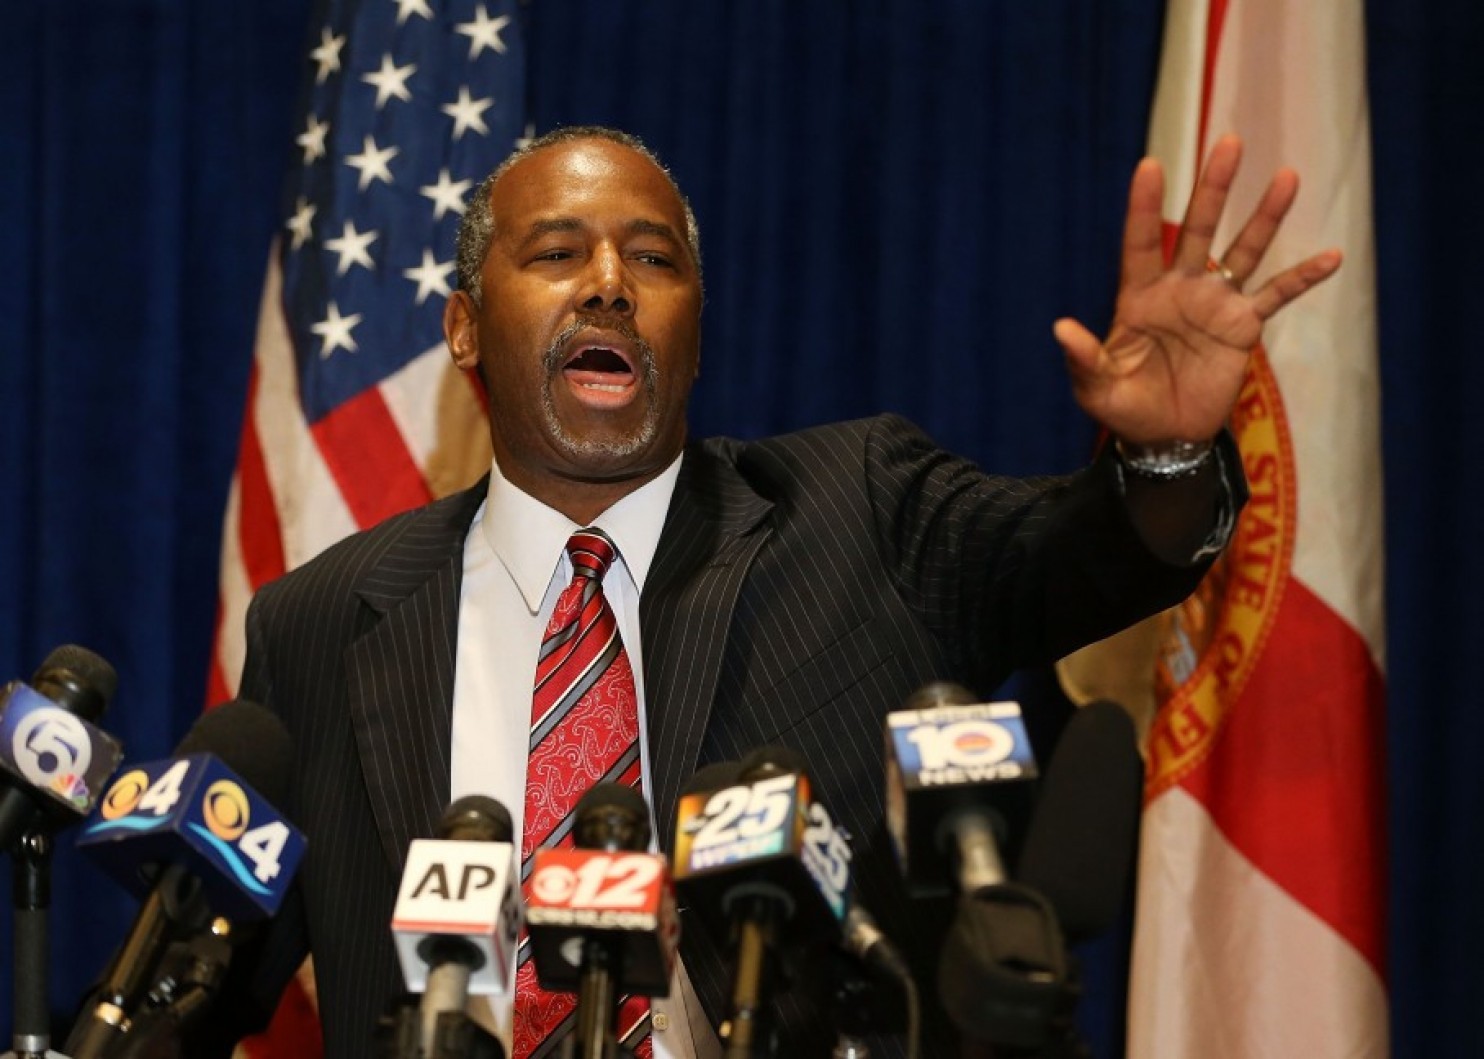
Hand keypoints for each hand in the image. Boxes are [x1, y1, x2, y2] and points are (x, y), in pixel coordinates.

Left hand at [1053, 134, 1341, 445]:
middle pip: (1199, 229)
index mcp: (1138, 298)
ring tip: (1287, 176)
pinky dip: (1303, 278)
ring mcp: (1215, 304)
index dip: (1145, 207)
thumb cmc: (1125, 409)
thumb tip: (1060, 328)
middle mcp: (1180, 290)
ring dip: (1265, 216)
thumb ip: (1083, 357)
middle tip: (1229, 141)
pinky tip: (1332, 256)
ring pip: (1244, 251)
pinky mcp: (1243, 328)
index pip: (1141, 243)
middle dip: (1214, 188)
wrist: (1164, 437)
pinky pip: (1277, 296)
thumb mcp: (1096, 389)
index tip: (1150, 165)